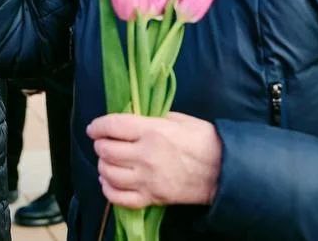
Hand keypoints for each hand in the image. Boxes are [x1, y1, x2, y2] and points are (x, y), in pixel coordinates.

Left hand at [88, 112, 222, 208]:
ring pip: (108, 173)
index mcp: (152, 131)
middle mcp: (145, 155)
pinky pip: (119, 198)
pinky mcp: (152, 198)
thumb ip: (151, 119)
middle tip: (104, 143)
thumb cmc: (203, 140)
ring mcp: (147, 179)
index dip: (98, 126)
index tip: (94, 128)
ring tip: (108, 161)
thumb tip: (130, 120)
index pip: (112, 126)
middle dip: (100, 145)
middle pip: (106, 150)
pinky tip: (109, 181)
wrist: (223, 171)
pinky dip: (109, 189)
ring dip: (103, 166)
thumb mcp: (178, 119)